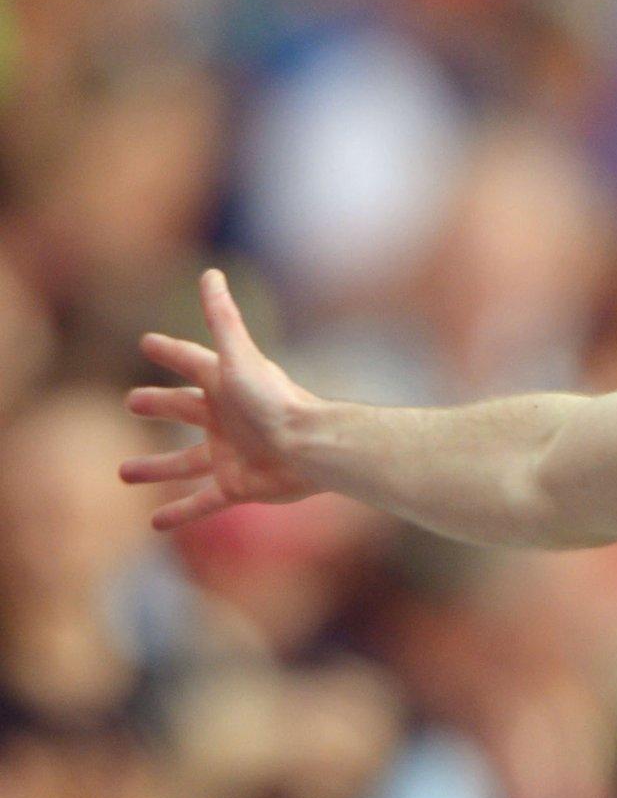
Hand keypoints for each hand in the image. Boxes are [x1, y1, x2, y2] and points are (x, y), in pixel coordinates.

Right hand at [120, 270, 323, 529]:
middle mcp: (226, 419)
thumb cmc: (275, 402)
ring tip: (123, 472)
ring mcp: (230, 454)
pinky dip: (180, 512)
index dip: (171, 352)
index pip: (191, 362)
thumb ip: (223, 318)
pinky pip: (203, 501)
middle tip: (130, 402)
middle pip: (183, 409)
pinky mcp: (238, 486)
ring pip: (184, 462)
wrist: (312, 449)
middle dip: (159, 405)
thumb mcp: (241, 357)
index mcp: (225, 386)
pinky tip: (154, 524)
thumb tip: (211, 273)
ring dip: (156, 467)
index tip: (148, 343)